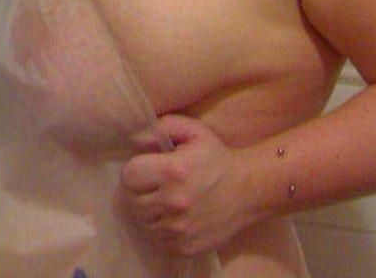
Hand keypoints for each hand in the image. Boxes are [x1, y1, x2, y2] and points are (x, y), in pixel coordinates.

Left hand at [117, 115, 251, 257]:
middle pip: (131, 200)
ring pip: (142, 221)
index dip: (137, 169)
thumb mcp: (194, 131)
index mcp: (173, 171)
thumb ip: (163, 127)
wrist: (247, 190)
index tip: (150, 167)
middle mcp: (173, 203)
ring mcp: (178, 229)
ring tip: (169, 198)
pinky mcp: (183, 247)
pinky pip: (158, 238)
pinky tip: (178, 214)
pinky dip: (163, 226)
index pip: (129, 175)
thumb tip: (135, 139)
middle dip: (142, 189)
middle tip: (160, 183)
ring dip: (151, 209)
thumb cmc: (216, 157)